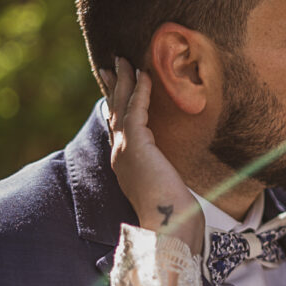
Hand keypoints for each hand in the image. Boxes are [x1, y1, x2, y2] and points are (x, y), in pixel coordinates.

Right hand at [100, 58, 202, 251]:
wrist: (168, 224)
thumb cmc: (172, 211)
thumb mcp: (165, 183)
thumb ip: (164, 168)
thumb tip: (173, 163)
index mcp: (124, 163)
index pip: (118, 126)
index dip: (116, 103)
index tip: (115, 85)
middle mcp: (119, 154)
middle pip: (114, 111)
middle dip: (114, 86)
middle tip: (112, 63)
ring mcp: (124, 150)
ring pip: (121, 106)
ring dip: (124, 81)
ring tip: (125, 60)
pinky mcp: (136, 146)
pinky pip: (136, 110)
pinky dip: (140, 91)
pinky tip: (144, 75)